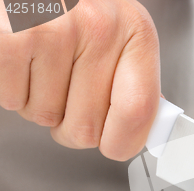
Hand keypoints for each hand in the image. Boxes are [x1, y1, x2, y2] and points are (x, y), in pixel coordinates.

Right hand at [0, 0, 159, 160]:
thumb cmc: (78, 8)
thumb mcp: (123, 35)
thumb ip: (136, 84)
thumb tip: (149, 130)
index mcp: (136, 33)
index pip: (138, 112)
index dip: (122, 142)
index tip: (114, 143)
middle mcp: (100, 29)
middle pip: (87, 129)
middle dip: (71, 121)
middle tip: (68, 87)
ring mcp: (54, 30)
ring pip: (45, 118)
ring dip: (40, 102)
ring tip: (44, 64)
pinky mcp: (11, 36)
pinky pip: (12, 101)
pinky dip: (13, 90)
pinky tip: (24, 60)